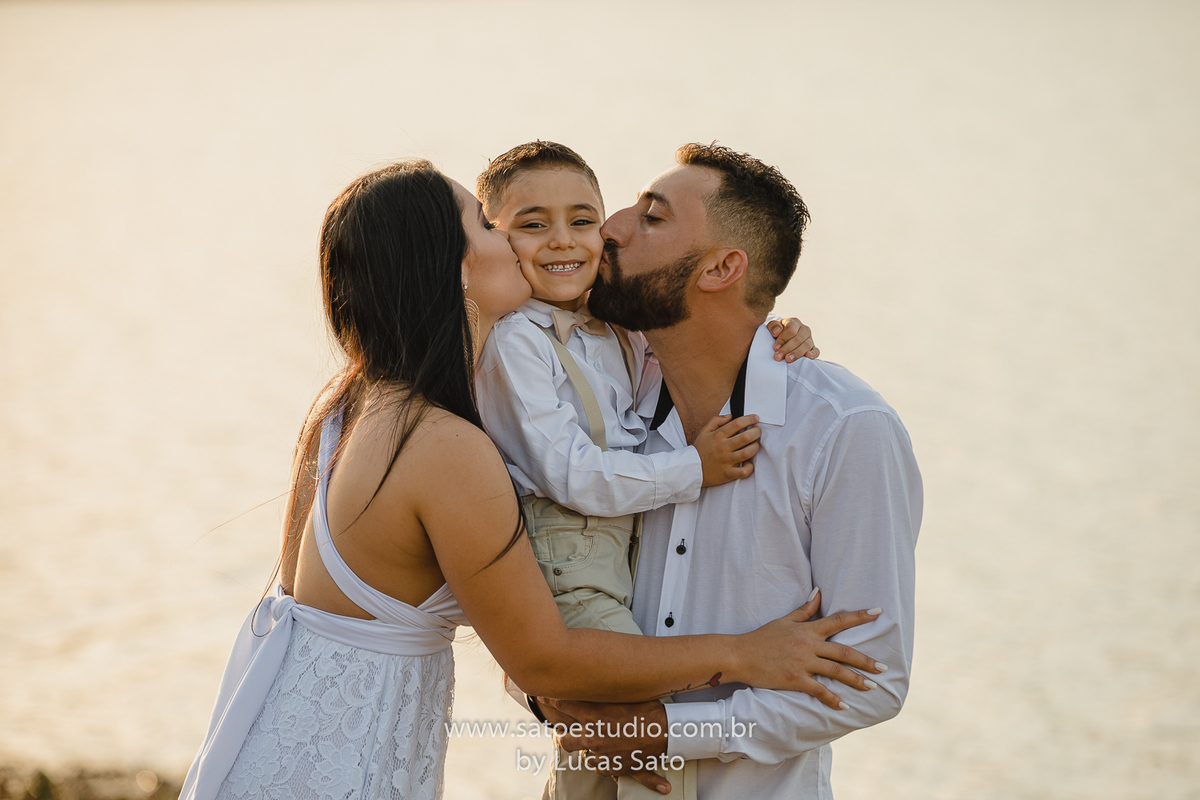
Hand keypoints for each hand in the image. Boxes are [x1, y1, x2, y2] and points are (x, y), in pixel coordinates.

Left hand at [539, 697, 673, 794]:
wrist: (667, 734)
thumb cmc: (648, 710)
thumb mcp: (623, 696)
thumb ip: (603, 693)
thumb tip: (592, 681)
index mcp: (594, 714)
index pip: (563, 705)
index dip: (551, 699)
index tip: (544, 695)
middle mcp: (593, 736)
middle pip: (563, 739)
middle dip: (561, 735)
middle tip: (561, 731)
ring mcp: (601, 754)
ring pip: (582, 755)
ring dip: (586, 749)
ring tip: (594, 742)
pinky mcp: (612, 767)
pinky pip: (599, 766)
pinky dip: (602, 760)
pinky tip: (609, 753)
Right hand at [694, 414, 760, 486]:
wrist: (690, 469)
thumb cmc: (700, 450)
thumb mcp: (704, 431)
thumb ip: (716, 420)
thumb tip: (730, 416)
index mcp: (718, 436)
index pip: (737, 424)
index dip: (749, 419)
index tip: (755, 418)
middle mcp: (723, 447)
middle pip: (746, 437)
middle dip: (756, 432)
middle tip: (758, 431)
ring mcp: (726, 461)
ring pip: (747, 453)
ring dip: (755, 447)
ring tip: (755, 445)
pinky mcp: (728, 474)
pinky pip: (744, 471)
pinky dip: (750, 467)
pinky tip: (749, 463)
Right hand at [737, 589, 886, 708]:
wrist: (739, 655)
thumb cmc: (761, 637)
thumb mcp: (784, 620)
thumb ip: (805, 609)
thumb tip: (819, 592)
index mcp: (807, 630)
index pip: (839, 620)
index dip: (860, 616)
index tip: (878, 612)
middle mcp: (808, 645)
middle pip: (844, 652)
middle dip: (866, 661)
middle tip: (883, 668)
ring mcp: (802, 663)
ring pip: (836, 672)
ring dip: (856, 680)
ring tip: (872, 687)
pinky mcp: (795, 680)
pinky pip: (819, 691)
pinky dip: (833, 700)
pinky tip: (845, 706)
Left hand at [767, 317, 818, 361]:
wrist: (783, 337)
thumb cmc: (777, 332)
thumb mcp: (772, 327)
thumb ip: (773, 326)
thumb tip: (777, 331)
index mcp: (794, 322)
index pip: (791, 330)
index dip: (783, 339)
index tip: (775, 348)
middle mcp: (804, 329)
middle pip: (798, 339)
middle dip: (787, 348)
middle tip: (778, 357)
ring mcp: (810, 338)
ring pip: (806, 345)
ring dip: (797, 353)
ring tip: (788, 359)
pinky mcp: (813, 348)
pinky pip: (816, 351)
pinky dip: (813, 354)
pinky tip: (808, 357)